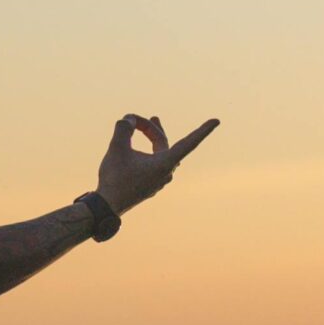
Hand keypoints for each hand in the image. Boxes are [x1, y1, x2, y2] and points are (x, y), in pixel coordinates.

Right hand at [96, 112, 218, 214]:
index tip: (217, 121)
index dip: (202, 130)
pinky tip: (138, 150)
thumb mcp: (116, 148)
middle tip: (138, 118)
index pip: (189, 143)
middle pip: (164, 143)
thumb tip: (129, 119)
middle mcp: (167, 172)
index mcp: (165, 163)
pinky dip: (147, 151)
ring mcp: (159, 180)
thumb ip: (123, 128)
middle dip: (151, 128)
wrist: (106, 206)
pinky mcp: (151, 184)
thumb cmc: (114, 178)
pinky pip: (154, 162)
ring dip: (151, 138)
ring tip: (144, 125)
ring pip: (160, 152)